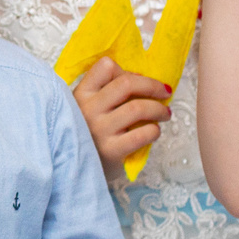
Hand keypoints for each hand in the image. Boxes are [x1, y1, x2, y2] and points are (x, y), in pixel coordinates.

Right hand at [72, 57, 169, 180]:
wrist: (73, 171)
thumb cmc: (86, 135)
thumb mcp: (84, 108)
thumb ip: (104, 93)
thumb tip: (141, 79)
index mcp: (81, 94)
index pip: (105, 66)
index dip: (126, 71)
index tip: (137, 81)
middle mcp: (88, 109)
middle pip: (127, 84)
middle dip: (152, 86)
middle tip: (165, 92)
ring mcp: (99, 130)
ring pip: (138, 108)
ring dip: (159, 109)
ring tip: (165, 114)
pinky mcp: (111, 151)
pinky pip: (142, 134)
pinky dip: (154, 130)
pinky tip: (154, 132)